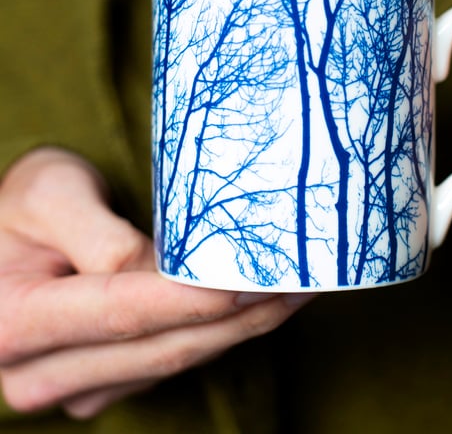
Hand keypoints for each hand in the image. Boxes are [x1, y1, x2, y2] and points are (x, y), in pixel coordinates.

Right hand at [0, 148, 312, 417]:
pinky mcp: (108, 379)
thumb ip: (99, 234)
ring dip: (240, 328)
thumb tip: (162, 268)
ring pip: (175, 359)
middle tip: (298, 282)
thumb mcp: (50, 194)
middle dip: (237, 317)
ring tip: (294, 291)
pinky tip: (257, 307)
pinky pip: (174, 358)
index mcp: (16, 320)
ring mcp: (79, 382)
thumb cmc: (26, 205)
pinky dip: (220, 333)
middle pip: (160, 346)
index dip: (191, 300)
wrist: (13, 237)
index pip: (121, 312)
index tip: (250, 282)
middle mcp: (43, 370)